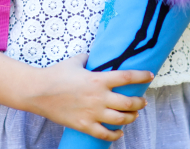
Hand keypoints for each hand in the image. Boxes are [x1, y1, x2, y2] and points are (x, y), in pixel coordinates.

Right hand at [25, 53, 151, 141]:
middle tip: (142, 101)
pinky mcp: (84, 125)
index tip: (150, 76)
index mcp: (98, 79)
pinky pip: (105, 134)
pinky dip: (115, 135)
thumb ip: (89, 58)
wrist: (38, 91)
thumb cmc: (56, 73)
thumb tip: (96, 54)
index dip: (142, 76)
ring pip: (121, 119)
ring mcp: (92, 113)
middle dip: (139, 102)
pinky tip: (119, 132)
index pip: (127, 77)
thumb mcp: (76, 61)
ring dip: (131, 117)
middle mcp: (99, 97)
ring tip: (133, 115)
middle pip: (129, 102)